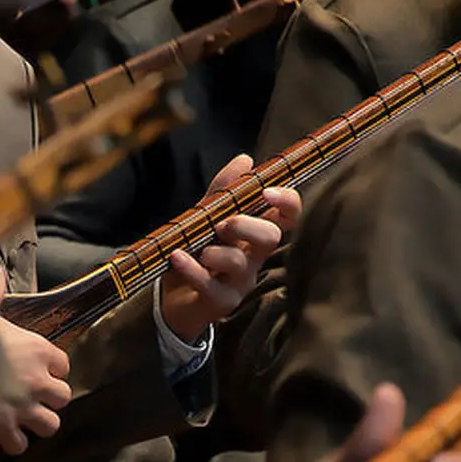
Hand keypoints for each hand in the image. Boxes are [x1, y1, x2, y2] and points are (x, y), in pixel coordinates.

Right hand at [0, 316, 71, 454]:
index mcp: (38, 349)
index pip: (63, 364)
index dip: (51, 368)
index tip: (38, 368)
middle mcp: (38, 381)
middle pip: (63, 397)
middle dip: (49, 399)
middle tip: (31, 396)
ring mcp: (24, 407)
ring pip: (50, 425)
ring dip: (37, 422)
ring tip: (21, 418)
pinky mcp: (6, 428)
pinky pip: (21, 445)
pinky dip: (13, 442)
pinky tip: (2, 435)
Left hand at [160, 155, 297, 342]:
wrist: (171, 298)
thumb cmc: (196, 252)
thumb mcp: (204, 218)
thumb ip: (222, 192)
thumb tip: (245, 159)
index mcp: (256, 234)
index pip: (288, 216)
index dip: (286, 202)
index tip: (266, 191)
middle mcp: (255, 258)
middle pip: (271, 238)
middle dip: (247, 225)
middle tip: (222, 224)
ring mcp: (240, 282)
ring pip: (240, 263)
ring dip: (216, 251)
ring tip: (197, 249)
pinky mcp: (221, 302)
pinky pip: (211, 286)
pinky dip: (192, 269)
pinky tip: (177, 256)